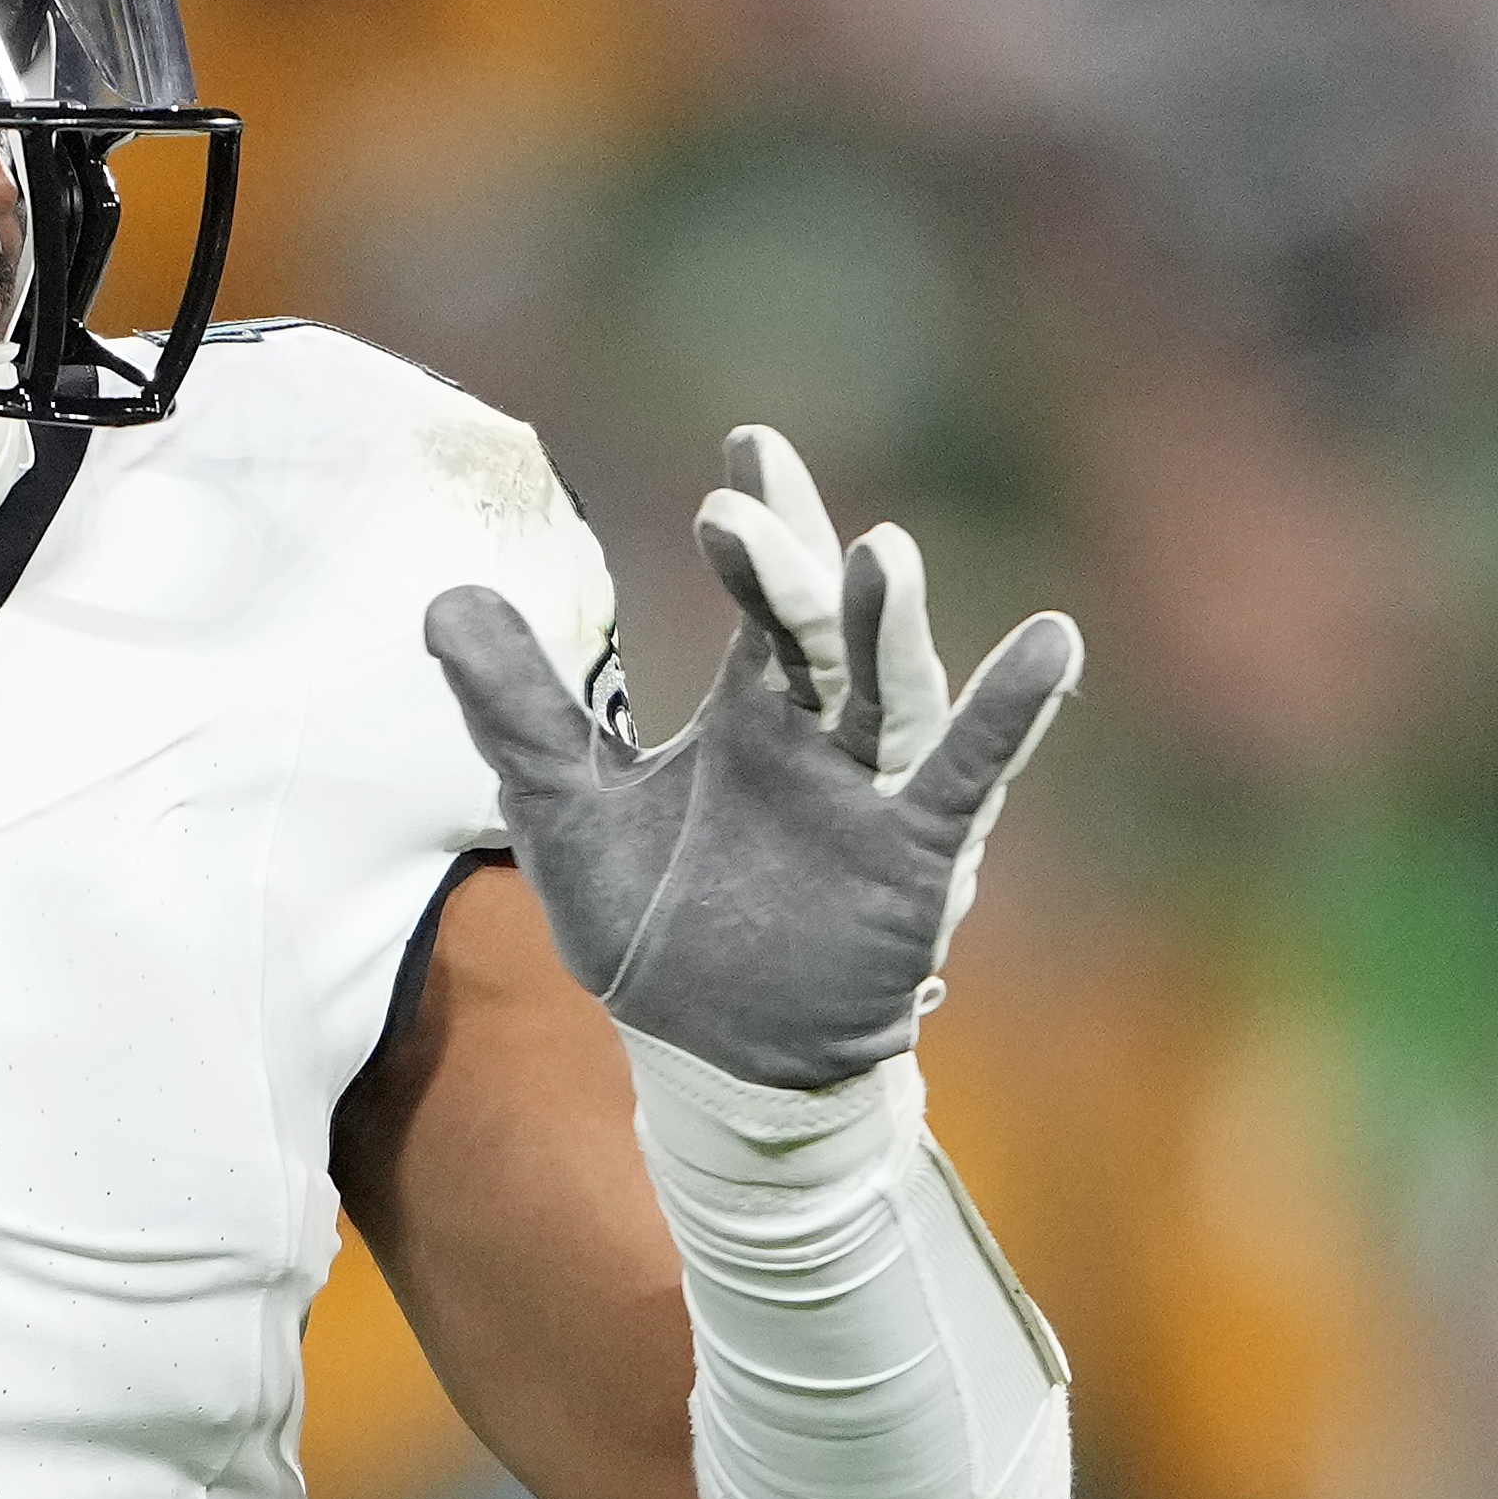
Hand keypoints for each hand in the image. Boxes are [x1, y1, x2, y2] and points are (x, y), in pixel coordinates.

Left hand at [425, 426, 1080, 1088]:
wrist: (710, 1054)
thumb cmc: (655, 924)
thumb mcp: (562, 809)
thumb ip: (516, 707)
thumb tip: (445, 598)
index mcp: (752, 712)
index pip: (765, 595)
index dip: (763, 524)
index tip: (749, 444)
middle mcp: (821, 735)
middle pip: (820, 627)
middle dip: (787, 567)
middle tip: (744, 502)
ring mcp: (871, 791)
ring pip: (891, 688)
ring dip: (889, 621)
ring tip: (885, 548)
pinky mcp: (913, 857)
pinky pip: (966, 776)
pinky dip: (1010, 713)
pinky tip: (1052, 643)